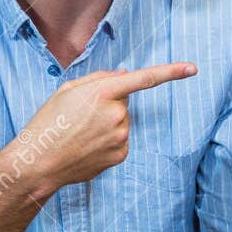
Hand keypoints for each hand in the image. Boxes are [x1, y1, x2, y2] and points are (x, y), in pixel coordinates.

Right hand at [15, 63, 195, 193]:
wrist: (39, 163)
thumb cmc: (48, 123)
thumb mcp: (67, 91)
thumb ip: (99, 78)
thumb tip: (126, 75)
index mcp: (103, 92)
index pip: (144, 78)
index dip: (171, 72)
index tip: (192, 68)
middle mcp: (117, 114)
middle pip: (123, 102)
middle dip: (108, 104)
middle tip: (81, 116)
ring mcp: (121, 136)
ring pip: (121, 122)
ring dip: (106, 123)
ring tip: (80, 133)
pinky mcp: (121, 154)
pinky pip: (120, 140)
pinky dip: (107, 141)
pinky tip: (87, 146)